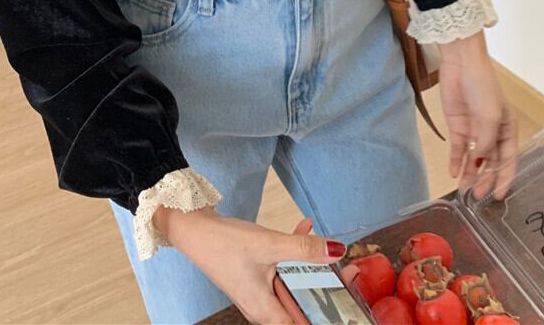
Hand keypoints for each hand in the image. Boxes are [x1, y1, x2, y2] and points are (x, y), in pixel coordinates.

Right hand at [154, 205, 349, 324]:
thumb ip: (304, 249)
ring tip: (324, 241)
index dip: (328, 317)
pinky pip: (282, 268)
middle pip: (303, 304)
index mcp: (266, 312)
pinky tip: (303, 228)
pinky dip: (294, 252)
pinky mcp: (256, 275)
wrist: (194, 230)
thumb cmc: (224, 244)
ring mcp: (259, 292)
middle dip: (326, 285)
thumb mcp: (269, 244)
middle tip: (347, 269)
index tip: (349, 299)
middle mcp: (264, 308)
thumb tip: (337, 250)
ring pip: (295, 283)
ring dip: (310, 264)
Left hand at [437, 29, 517, 199]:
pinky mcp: (457, 125)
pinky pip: (457, 148)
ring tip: (464, 190)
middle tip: (478, 197)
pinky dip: (456, 160)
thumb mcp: (490, 117)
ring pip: (473, 157)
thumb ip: (486, 142)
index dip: (505, 178)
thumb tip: (480, 162)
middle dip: (485, 179)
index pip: (508, 159)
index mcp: (507, 128)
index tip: (500, 196)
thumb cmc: (484, 87)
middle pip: (490, 161)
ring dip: (470, 173)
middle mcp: (492, 131)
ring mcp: (473, 129)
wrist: (462, 64)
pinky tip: (453, 173)